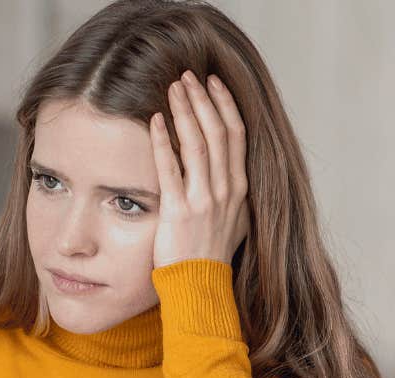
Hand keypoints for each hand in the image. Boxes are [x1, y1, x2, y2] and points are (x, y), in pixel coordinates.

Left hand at [148, 70, 249, 267]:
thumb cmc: (212, 255)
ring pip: (198, 144)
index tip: (213, 83)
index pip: (237, 135)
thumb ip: (232, 193)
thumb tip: (229, 173)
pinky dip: (163, 142)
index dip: (225, 105)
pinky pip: (170, 169)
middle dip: (204, 99)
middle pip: (218, 132)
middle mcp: (226, 191)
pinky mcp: (179, 211)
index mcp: (239, 189)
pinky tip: (155, 120)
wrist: (201, 286)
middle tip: (188, 75)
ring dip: (186, 111)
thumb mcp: (234, 221)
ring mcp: (204, 201)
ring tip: (174, 87)